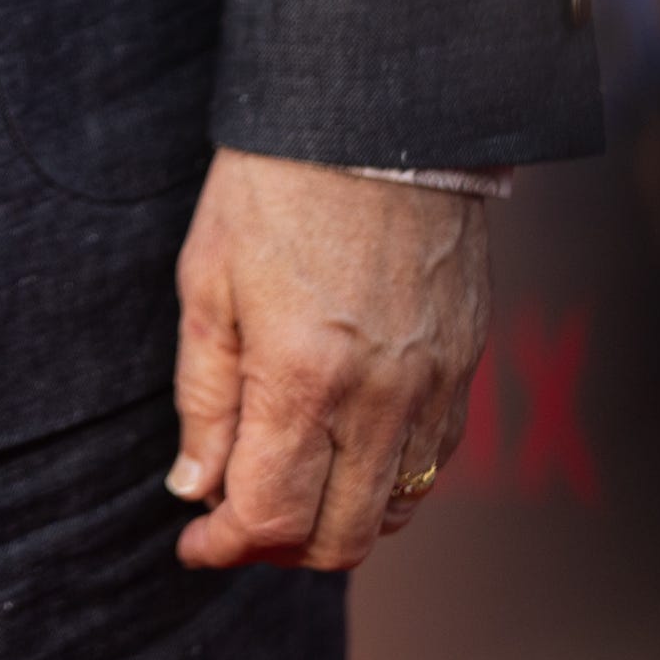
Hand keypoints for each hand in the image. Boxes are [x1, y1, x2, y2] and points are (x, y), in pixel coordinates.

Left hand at [167, 148, 488, 572]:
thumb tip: (194, 487)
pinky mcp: (465, 364)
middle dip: (278, 549)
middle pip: (338, 539)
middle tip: (236, 523)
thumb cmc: (276, 183)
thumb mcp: (207, 279)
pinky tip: (349, 453)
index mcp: (303, 379)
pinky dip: (389, 483)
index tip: (195, 541)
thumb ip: (204, 394)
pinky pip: (434, 463)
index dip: (225, 545)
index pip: (270, 517)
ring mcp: (433, 386)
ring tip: (289, 489)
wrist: (374, 110)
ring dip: (336, 522)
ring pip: (393, 511)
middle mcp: (380, 399)